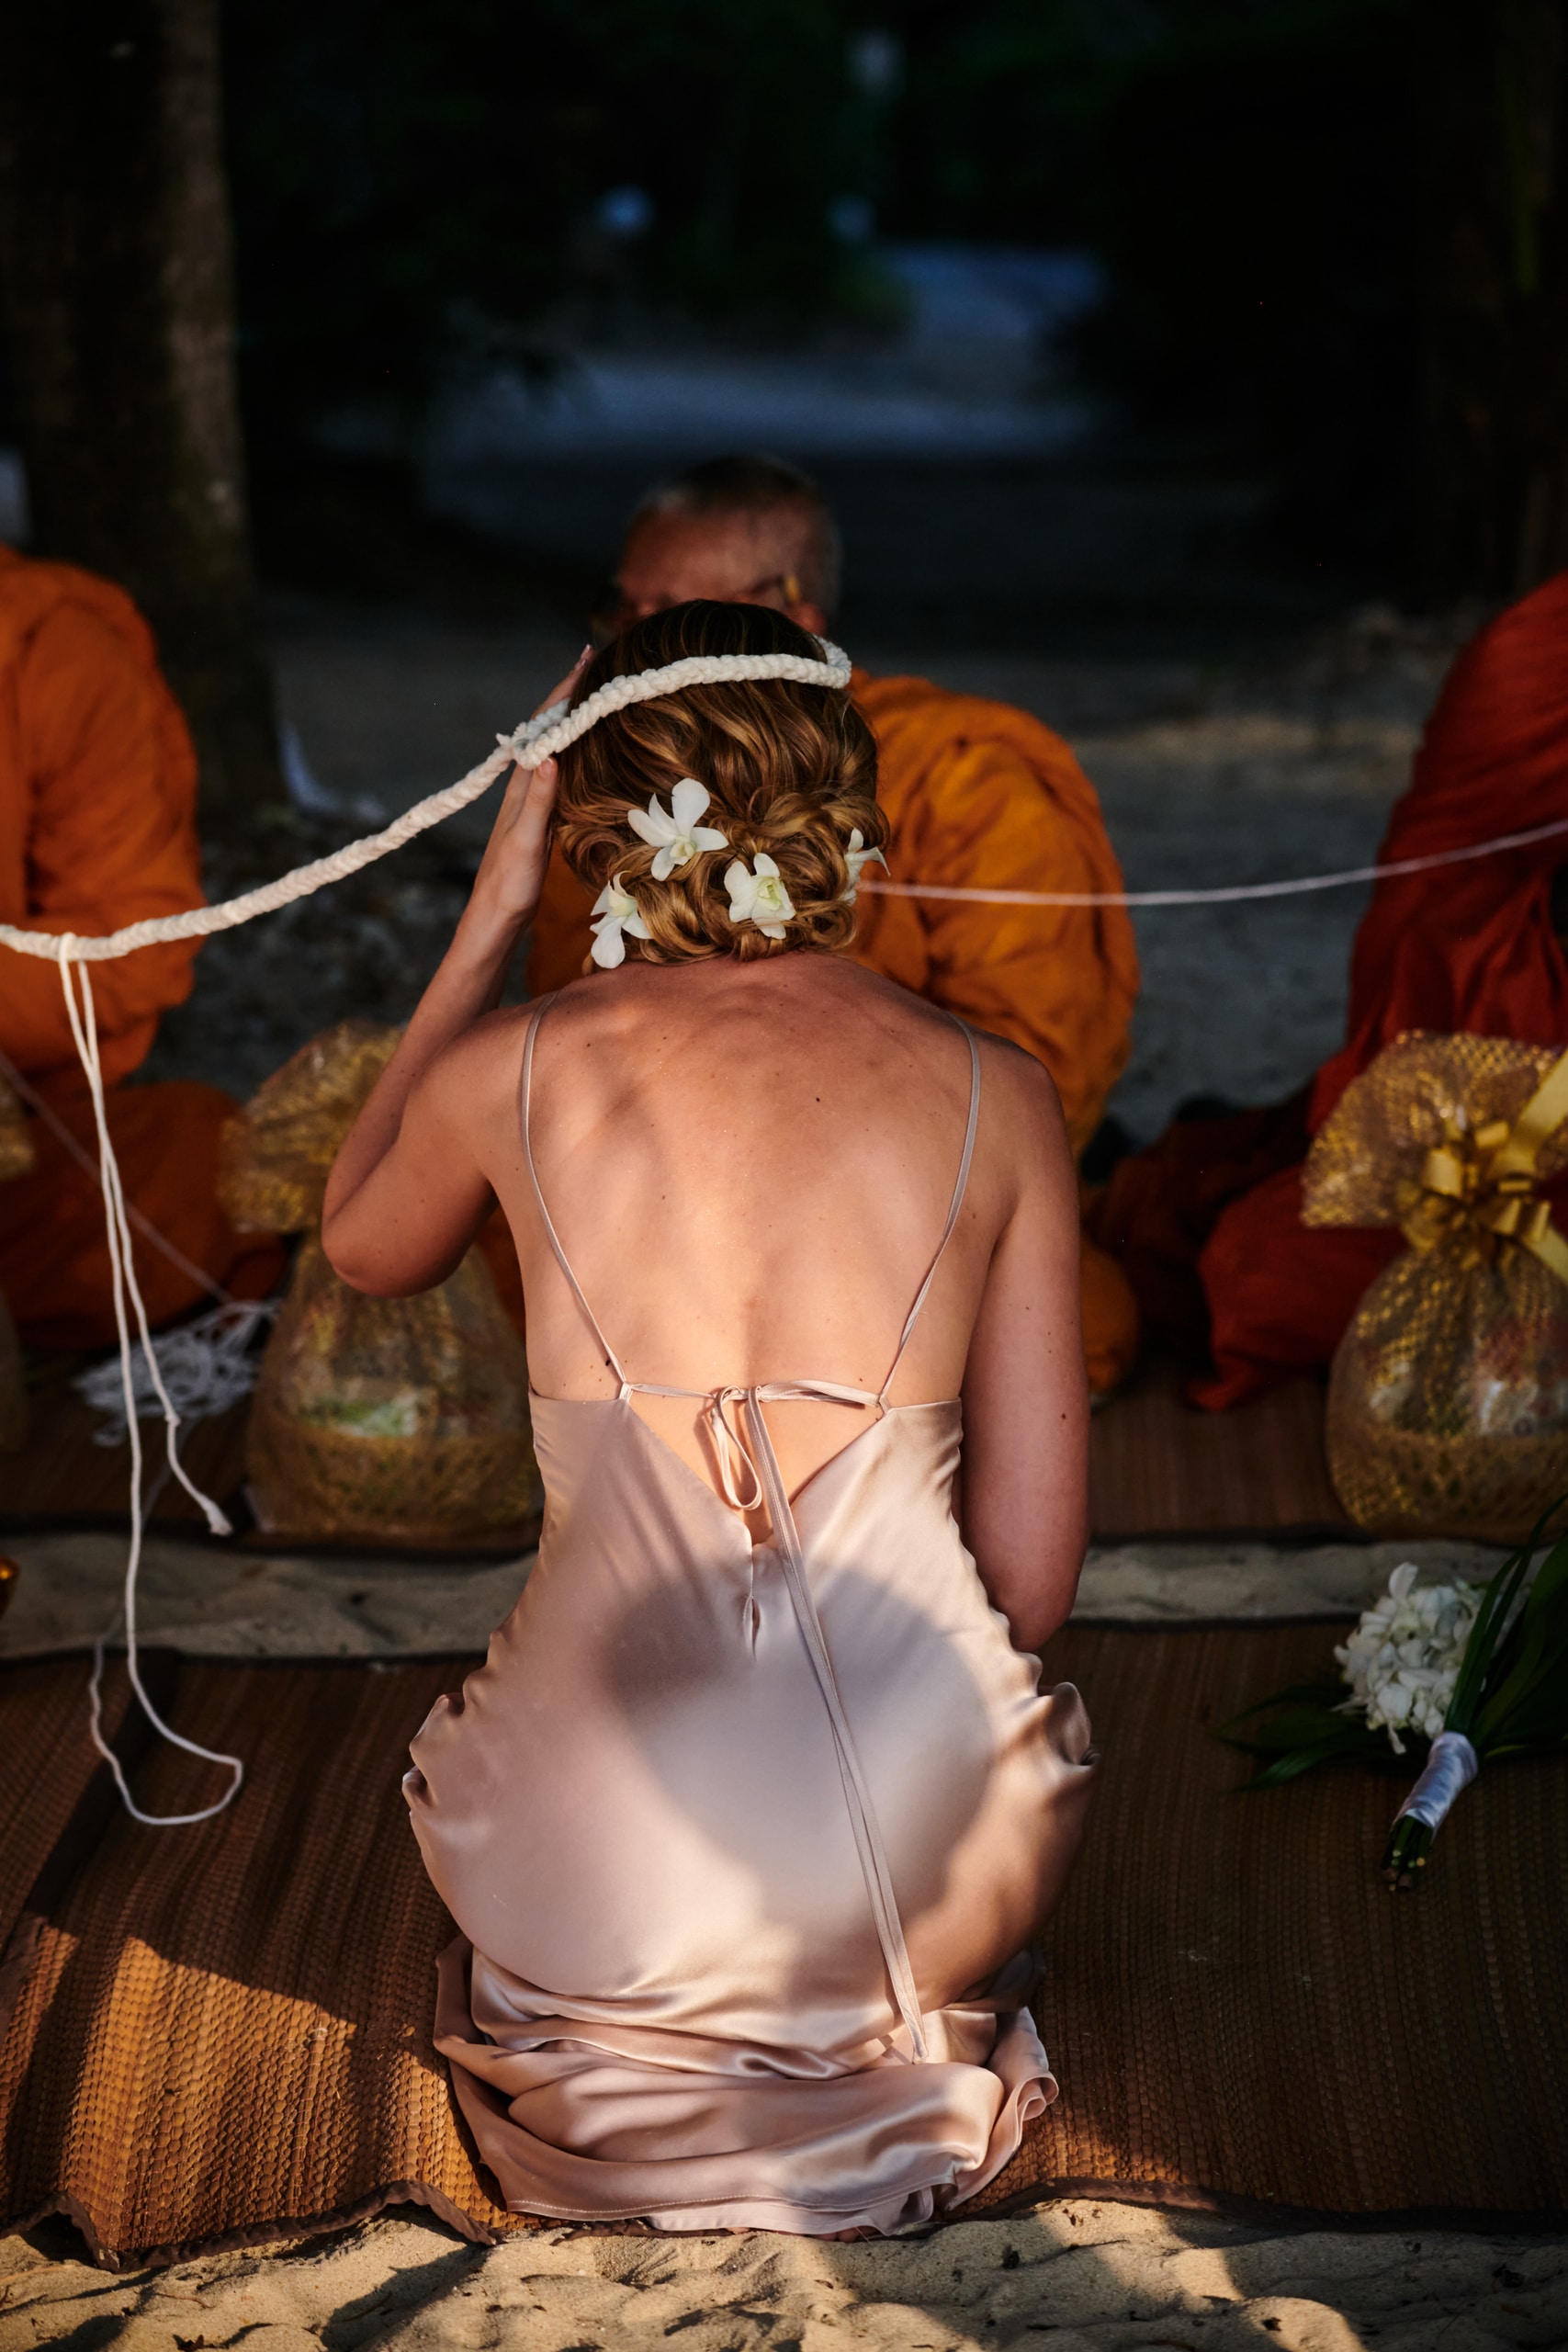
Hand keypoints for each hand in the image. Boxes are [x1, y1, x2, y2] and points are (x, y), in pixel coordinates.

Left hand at [468, 647, 592, 931]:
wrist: (493, 920)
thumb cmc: (508, 886)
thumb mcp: (527, 842)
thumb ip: (538, 799)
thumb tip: (549, 754)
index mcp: (520, 785)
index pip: (543, 725)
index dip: (564, 690)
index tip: (586, 657)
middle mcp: (523, 786)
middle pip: (548, 727)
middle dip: (571, 693)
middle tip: (597, 663)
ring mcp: (530, 801)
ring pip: (554, 746)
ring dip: (572, 718)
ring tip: (595, 694)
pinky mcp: (538, 817)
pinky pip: (560, 769)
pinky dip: (575, 749)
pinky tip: (584, 750)